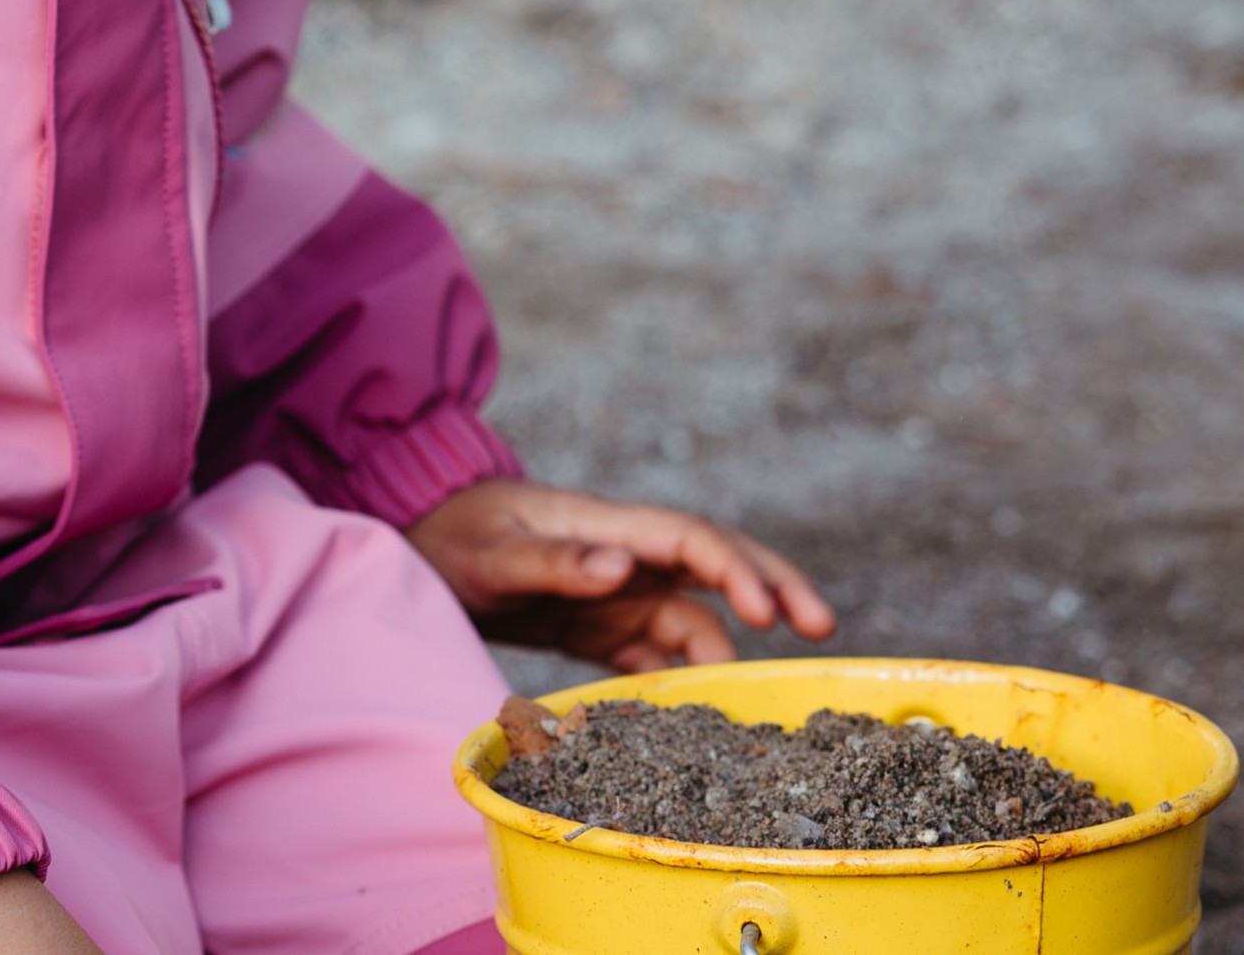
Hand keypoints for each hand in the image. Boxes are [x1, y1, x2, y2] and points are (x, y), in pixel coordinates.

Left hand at [407, 477, 835, 673]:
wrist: (422, 545)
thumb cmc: (456, 538)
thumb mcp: (495, 552)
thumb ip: (556, 560)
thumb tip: (621, 564)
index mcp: (607, 525)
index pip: (689, 538)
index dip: (735, 569)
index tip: (769, 613)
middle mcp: (625, 555)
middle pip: (715, 565)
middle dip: (771, 587)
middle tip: (821, 628)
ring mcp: (617, 590)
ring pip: (693, 617)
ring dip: (727, 650)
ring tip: (755, 700)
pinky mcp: (602, 626)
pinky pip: (656, 653)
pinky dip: (681, 679)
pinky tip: (697, 718)